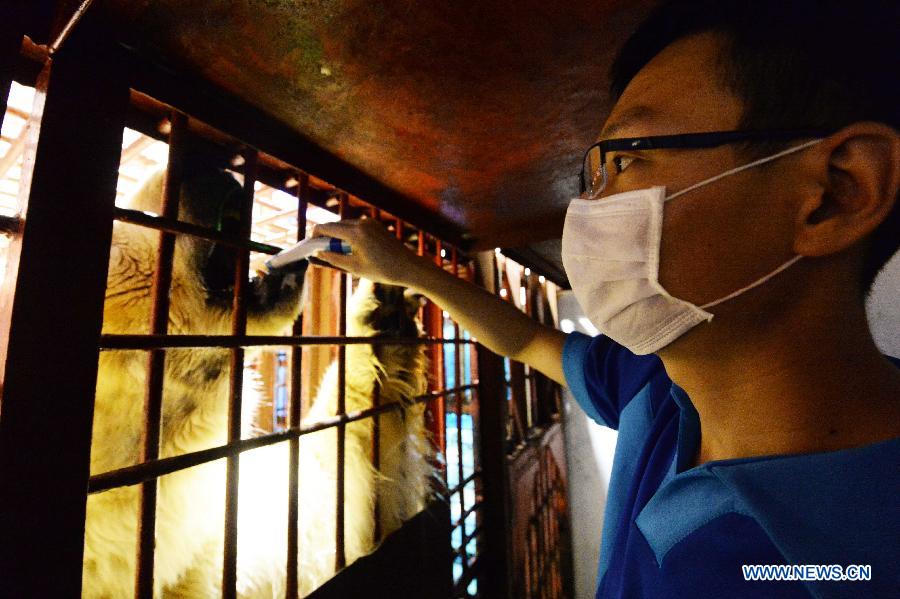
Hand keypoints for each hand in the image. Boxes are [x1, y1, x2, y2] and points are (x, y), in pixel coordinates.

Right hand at [311, 219, 427, 286]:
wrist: (408, 267)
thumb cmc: (382, 270)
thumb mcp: (354, 267)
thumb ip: (333, 258)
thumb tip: (317, 253)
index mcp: (355, 233)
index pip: (326, 228)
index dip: (314, 236)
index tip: (308, 245)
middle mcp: (361, 223)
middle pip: (334, 225)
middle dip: (325, 236)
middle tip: (320, 251)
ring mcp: (370, 222)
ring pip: (345, 225)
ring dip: (337, 235)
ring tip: (336, 252)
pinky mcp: (376, 225)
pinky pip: (356, 226)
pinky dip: (349, 234)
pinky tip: (350, 248)